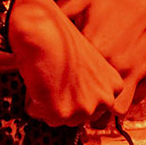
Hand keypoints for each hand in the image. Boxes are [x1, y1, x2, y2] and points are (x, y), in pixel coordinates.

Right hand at [7, 0, 123, 127]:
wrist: (42, 26)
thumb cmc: (60, 35)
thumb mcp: (88, 60)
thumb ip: (91, 85)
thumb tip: (79, 100)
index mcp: (114, 85)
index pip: (93, 109)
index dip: (74, 93)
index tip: (67, 79)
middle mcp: (104, 99)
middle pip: (75, 117)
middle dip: (59, 100)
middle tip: (52, 76)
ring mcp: (84, 107)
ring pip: (56, 118)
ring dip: (45, 100)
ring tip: (45, 75)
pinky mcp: (61, 112)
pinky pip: (38, 113)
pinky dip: (31, 98)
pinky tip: (36, 77)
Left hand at [56, 0, 145, 113]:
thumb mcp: (80, 1)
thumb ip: (59, 19)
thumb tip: (34, 25)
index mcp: (96, 47)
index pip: (72, 83)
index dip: (58, 90)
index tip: (50, 92)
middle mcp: (118, 64)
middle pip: (94, 104)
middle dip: (81, 109)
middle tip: (71, 103)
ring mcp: (138, 72)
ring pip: (118, 109)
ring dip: (105, 110)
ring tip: (93, 104)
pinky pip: (137, 98)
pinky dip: (125, 98)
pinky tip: (114, 89)